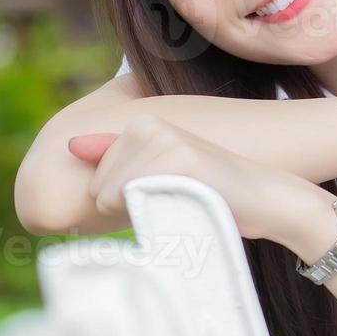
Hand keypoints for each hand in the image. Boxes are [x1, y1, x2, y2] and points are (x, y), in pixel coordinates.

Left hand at [67, 114, 331, 245]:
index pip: (98, 179)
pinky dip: (154, 211)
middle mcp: (148, 123)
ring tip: (181, 201)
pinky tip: (186, 202)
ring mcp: (163, 138)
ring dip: (144, 212)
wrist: (266, 200)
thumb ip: (116, 159)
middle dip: (131, 206)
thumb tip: (70, 145)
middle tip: (176, 200)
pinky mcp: (178, 158)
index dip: (126, 200)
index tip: (165, 194)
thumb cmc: (212, 193)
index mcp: (142, 123)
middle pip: (100, 186)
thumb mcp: (159, 174)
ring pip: (111, 194)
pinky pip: (132, 195)